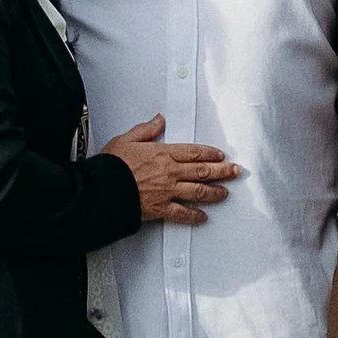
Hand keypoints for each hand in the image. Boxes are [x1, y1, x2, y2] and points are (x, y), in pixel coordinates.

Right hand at [109, 113, 240, 224]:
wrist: (101, 190)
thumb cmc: (111, 165)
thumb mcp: (126, 139)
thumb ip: (146, 130)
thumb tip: (159, 120)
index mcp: (162, 153)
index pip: (194, 152)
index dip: (210, 153)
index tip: (221, 155)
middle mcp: (169, 172)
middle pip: (202, 171)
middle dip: (222, 171)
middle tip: (236, 172)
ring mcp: (167, 191)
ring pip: (198, 192)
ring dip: (214, 192)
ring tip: (225, 193)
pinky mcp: (160, 209)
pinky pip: (182, 213)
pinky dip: (194, 216)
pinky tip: (203, 217)